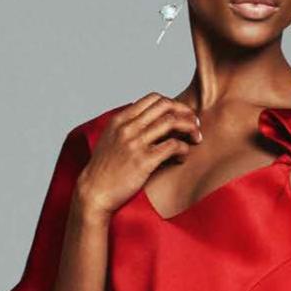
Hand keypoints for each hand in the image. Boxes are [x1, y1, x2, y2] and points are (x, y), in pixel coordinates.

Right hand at [73, 92, 201, 218]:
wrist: (94, 192)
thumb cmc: (104, 170)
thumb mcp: (110, 140)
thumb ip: (126, 127)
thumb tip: (147, 121)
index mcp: (121, 119)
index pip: (153, 98)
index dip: (173, 104)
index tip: (181, 115)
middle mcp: (128, 127)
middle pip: (165, 106)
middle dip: (185, 112)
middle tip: (195, 123)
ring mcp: (136, 143)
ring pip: (171, 122)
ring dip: (190, 128)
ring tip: (196, 138)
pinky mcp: (144, 161)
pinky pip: (172, 146)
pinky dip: (183, 149)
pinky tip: (183, 157)